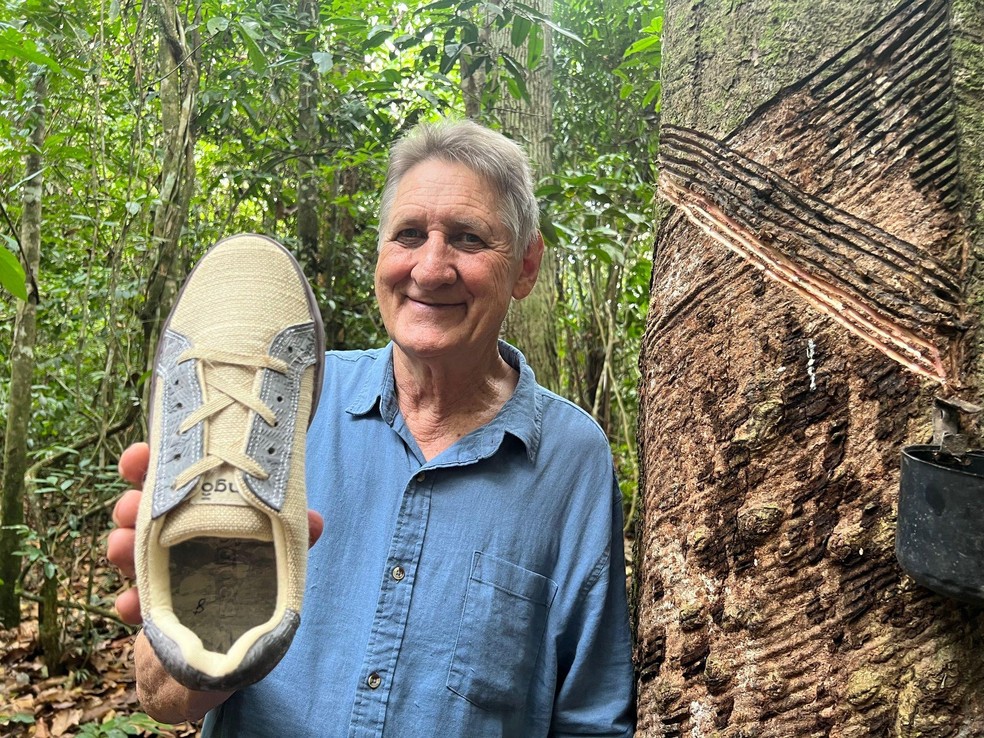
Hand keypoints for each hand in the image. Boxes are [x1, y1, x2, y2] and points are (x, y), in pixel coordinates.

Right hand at [106, 442, 325, 623]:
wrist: (234, 637)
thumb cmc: (252, 573)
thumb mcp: (275, 548)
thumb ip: (293, 534)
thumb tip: (316, 522)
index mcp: (194, 509)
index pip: (166, 478)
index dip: (145, 464)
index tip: (139, 454)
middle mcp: (172, 534)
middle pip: (138, 511)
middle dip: (129, 504)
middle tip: (132, 505)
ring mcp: (157, 570)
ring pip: (127, 551)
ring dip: (121, 547)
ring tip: (122, 548)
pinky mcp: (152, 608)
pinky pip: (132, 602)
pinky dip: (129, 603)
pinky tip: (130, 603)